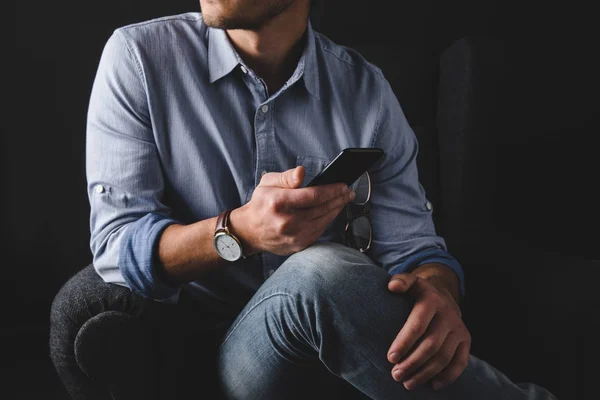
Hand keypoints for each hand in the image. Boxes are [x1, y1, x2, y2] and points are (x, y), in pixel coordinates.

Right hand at [230, 166, 354, 255]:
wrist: (250, 231)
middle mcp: (287, 221)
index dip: (332, 190)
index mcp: (278, 202)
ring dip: (337, 209)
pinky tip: (333, 212)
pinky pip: (319, 231)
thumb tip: (301, 172)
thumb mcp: (268, 183)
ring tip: (344, 200)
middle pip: (321, 209)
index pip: (313, 196)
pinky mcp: (298, 246)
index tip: (343, 185)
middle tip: (349, 192)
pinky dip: (328, 220)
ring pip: (324, 221)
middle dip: (339, 199)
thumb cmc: (261, 204)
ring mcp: (293, 236)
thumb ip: (287, 177)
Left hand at [386, 272, 469, 390]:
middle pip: (430, 345)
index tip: (390, 358)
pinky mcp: (466, 340)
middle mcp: (448, 314)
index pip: (418, 325)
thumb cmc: (418, 292)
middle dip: (412, 363)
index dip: (404, 343)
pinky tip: (432, 385)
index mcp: (431, 300)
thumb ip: (400, 281)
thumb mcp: (410, 281)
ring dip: (425, 373)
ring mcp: (459, 328)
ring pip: (443, 357)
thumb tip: (392, 287)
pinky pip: (460, 363)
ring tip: (407, 383)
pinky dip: (447, 377)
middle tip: (395, 374)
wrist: (443, 293)